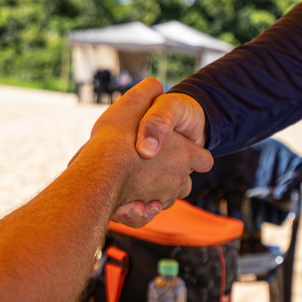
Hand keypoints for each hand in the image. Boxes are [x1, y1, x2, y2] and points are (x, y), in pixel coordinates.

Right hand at [85, 79, 212, 214]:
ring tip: (136, 182)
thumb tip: (154, 86)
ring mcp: (162, 198)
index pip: (203, 159)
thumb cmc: (119, 136)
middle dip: (170, 176)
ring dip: (154, 193)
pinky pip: (146, 215)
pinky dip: (141, 210)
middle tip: (147, 164)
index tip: (177, 150)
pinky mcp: (143, 214)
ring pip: (165, 199)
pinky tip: (130, 200)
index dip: (191, 154)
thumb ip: (148, 93)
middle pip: (184, 182)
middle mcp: (179, 179)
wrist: (98, 171)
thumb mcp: (136, 102)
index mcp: (186, 154)